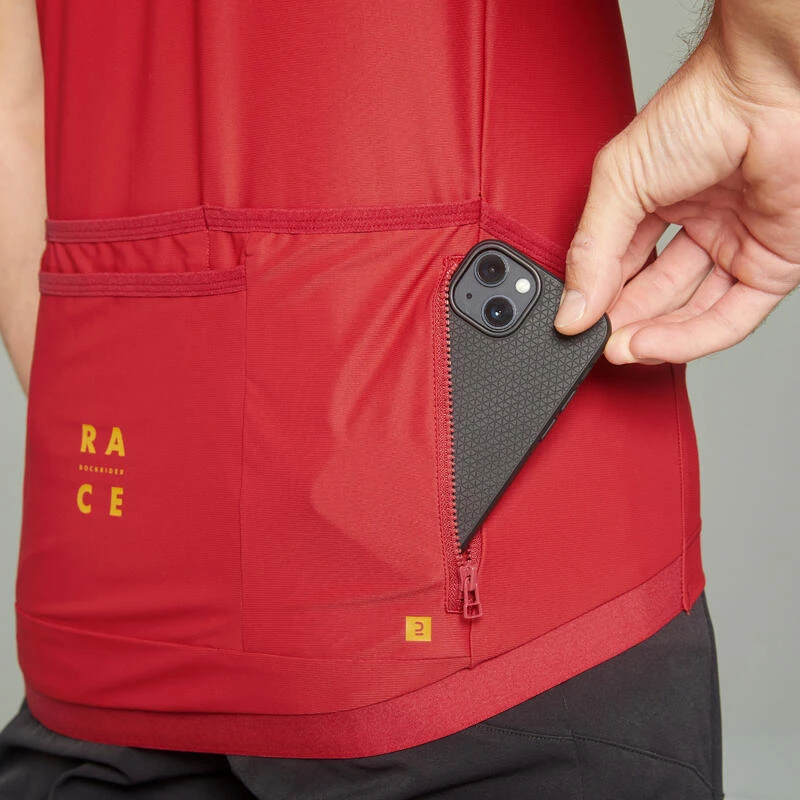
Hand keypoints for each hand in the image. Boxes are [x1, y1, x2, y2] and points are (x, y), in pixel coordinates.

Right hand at [554, 18, 799, 363]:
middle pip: (655, 294)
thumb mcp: (619, 183)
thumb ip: (592, 251)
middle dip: (622, 322)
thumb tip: (570, 309)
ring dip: (652, 337)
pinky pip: (730, 317)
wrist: (765, 91)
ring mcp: (736, 246)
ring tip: (621, 348)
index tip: (574, 322)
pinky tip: (653, 344)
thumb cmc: (701, 110)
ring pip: (691, 313)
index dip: (598, 297)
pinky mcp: (773, 265)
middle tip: (596, 341)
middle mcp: (699, 226)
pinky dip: (690, 339)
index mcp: (658, 202)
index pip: (621, 266)